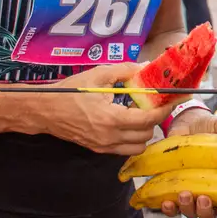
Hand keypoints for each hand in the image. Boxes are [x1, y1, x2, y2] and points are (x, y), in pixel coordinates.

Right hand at [42, 63, 170, 154]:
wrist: (44, 111)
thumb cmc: (70, 92)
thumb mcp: (98, 76)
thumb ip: (125, 71)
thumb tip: (146, 67)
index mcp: (112, 118)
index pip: (149, 119)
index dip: (164, 110)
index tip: (172, 100)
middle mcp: (110, 137)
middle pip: (147, 134)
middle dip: (155, 119)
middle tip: (153, 105)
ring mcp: (104, 146)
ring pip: (138, 147)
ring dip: (145, 132)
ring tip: (140, 115)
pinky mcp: (98, 149)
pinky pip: (125, 150)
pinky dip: (133, 140)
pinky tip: (128, 124)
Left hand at [159, 108, 216, 217]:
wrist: (188, 124)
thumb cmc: (211, 129)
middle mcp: (210, 193)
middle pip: (208, 214)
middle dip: (205, 210)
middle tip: (202, 197)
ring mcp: (192, 194)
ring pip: (190, 212)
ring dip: (187, 208)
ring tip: (184, 194)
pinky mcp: (174, 191)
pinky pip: (172, 207)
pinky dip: (169, 209)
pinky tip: (166, 202)